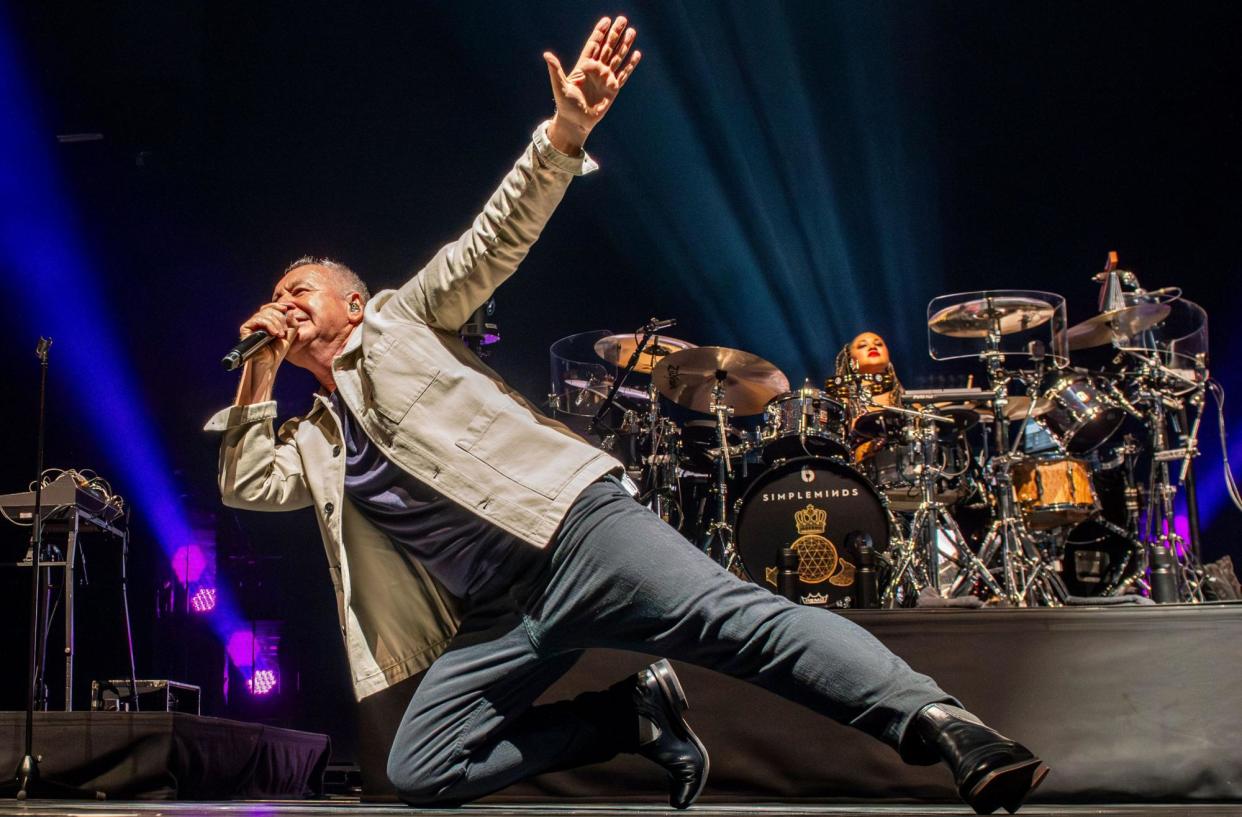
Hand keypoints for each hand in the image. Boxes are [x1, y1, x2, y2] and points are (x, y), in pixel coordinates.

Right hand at [238, 302, 293, 368]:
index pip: (272, 307)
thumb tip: (290, 311)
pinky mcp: (245, 328)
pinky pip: (258, 320)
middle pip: (269, 309)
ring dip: (276, 323)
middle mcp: (258, 321)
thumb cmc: (277, 352)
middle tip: (284, 331)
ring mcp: (251, 324)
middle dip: (280, 318)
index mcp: (267, 321)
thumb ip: (292, 324)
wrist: (269, 364)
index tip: (292, 307)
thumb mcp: (289, 336)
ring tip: (280, 335)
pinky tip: (274, 334)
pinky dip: (269, 325)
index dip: (282, 305)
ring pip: (265, 314)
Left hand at [543, 15, 641, 153]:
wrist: (576, 122)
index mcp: (584, 66)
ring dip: (624, 45)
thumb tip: (547, 55)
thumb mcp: (559, 86)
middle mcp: (596, 69)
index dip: (599, 32)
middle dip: (615, 33)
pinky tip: (636, 54)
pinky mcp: (613, 88)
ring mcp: (606, 78)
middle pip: (608, 47)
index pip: (594, 45)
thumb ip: (555, 70)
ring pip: (617, 57)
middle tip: (623, 20)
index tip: (606, 20)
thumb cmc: (566, 105)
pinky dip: (630, 65)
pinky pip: (624, 74)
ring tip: (632, 32)